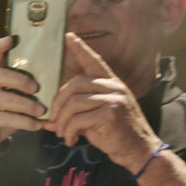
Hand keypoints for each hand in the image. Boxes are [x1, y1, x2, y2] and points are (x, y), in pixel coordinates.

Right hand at [0, 35, 51, 158]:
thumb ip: (22, 94)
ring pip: (3, 99)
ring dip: (26, 104)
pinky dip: (24, 122)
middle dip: (19, 79)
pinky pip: (5, 118)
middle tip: (36, 87)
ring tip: (41, 111)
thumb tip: (53, 86)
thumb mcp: (9, 104)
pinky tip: (36, 125)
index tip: (11, 38)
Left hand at [45, 33, 156, 169]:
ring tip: (62, 134)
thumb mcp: (96, 117)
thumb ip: (76, 112)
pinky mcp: (110, 113)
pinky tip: (71, 140)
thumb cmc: (115, 133)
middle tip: (52, 119)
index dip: (81, 49)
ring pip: (73, 103)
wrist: (138, 149)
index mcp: (111, 83)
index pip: (94, 61)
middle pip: (74, 84)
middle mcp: (113, 87)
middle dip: (57, 103)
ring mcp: (113, 99)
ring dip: (62, 121)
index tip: (68, 36)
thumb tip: (47, 120)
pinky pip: (78, 119)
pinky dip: (69, 131)